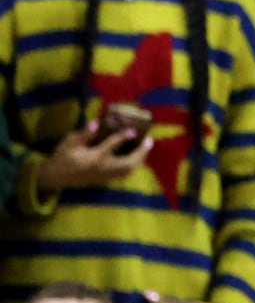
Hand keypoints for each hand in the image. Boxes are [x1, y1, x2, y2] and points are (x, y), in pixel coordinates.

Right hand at [34, 121, 151, 190]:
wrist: (56, 177)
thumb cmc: (62, 157)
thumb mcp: (69, 142)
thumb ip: (84, 134)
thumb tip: (95, 122)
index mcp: (93, 157)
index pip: (111, 145)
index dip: (122, 137)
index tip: (133, 130)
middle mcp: (103, 168)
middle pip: (128, 163)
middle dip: (141, 153)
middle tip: (149, 140)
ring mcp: (106, 175)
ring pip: (129, 170)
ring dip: (140, 159)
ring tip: (146, 147)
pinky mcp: (107, 179)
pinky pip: (125, 174)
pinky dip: (134, 165)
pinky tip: (138, 157)